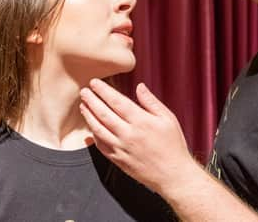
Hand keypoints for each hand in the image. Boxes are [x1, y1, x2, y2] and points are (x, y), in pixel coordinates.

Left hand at [79, 79, 197, 194]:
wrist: (172, 175)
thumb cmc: (173, 145)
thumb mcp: (168, 119)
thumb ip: (151, 102)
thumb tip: (139, 86)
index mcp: (141, 121)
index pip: (117, 102)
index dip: (104, 91)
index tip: (95, 83)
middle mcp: (128, 134)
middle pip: (103, 114)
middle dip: (91, 100)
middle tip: (83, 91)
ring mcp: (121, 148)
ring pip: (98, 129)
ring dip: (88, 116)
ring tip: (83, 106)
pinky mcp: (118, 160)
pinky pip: (101, 146)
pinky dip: (93, 135)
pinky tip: (91, 127)